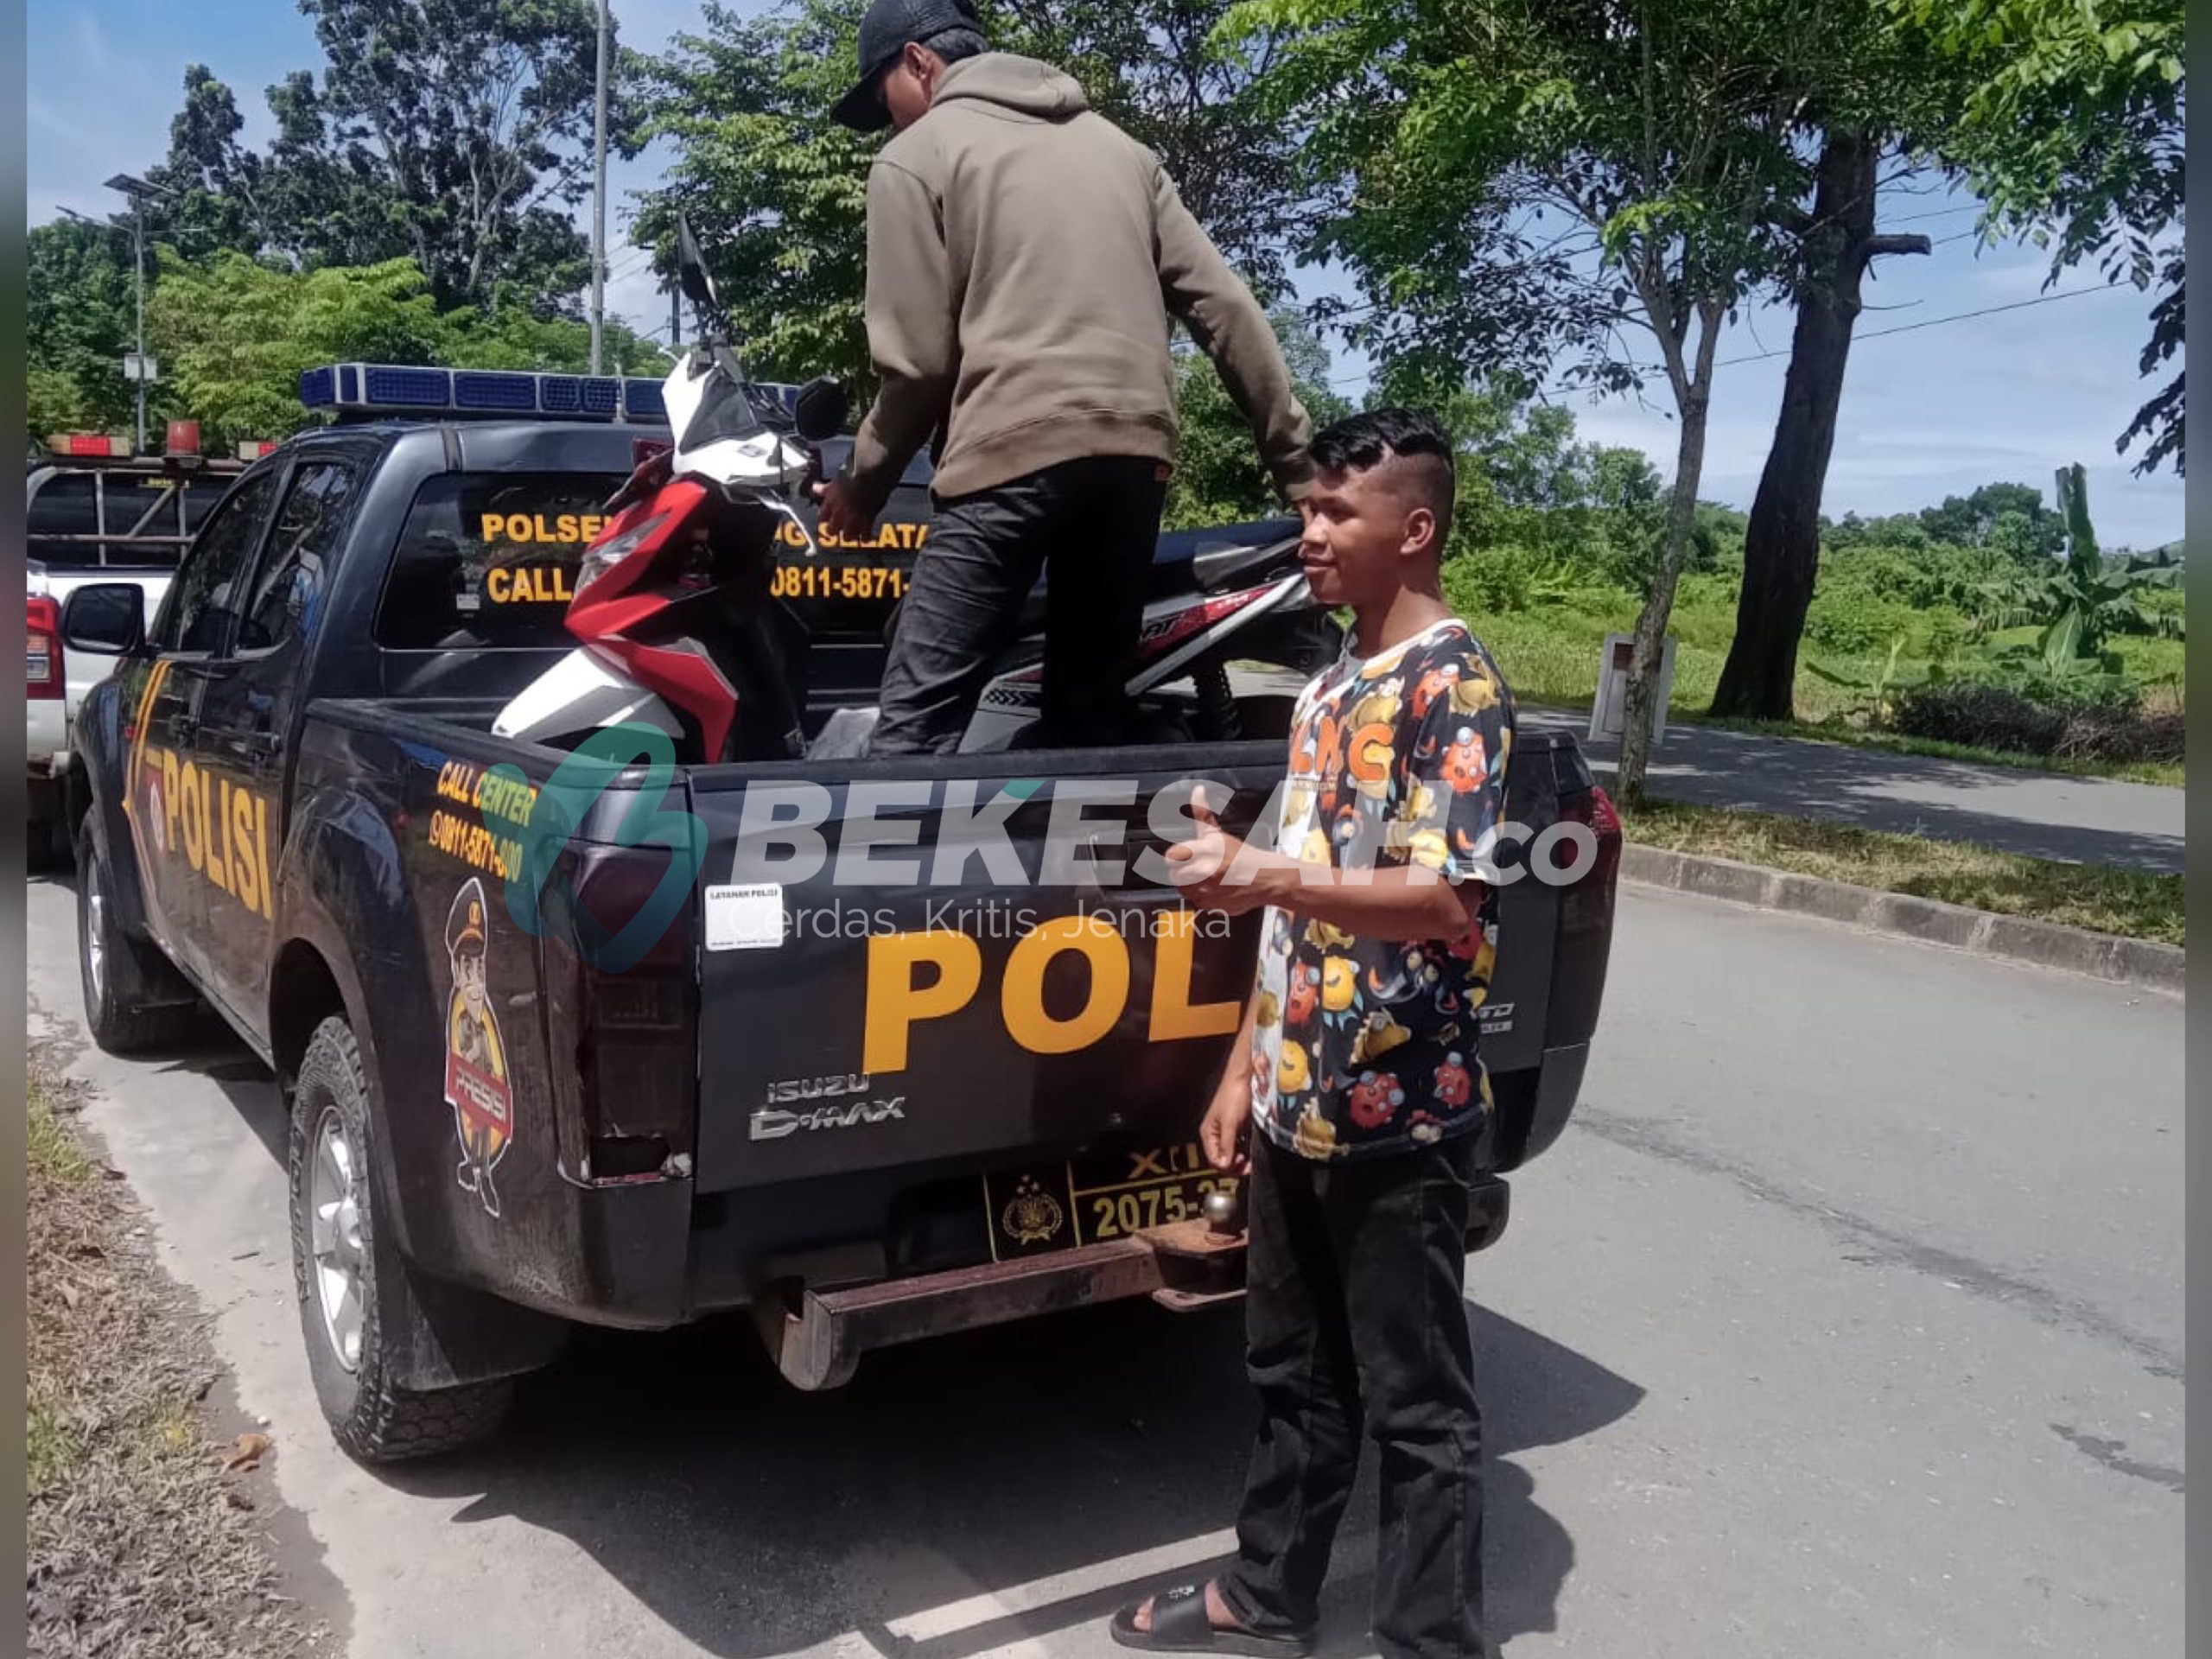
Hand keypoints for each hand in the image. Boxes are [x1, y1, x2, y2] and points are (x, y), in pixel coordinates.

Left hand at [814, 475, 870, 543]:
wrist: (870, 474)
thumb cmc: (854, 473)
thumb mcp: (837, 480)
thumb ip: (826, 488)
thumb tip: (815, 488)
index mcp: (831, 501)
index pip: (821, 517)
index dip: (823, 521)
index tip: (825, 522)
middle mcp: (840, 512)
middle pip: (832, 530)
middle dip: (834, 531)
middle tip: (837, 531)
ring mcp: (853, 517)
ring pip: (847, 536)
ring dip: (849, 536)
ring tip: (851, 535)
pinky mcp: (867, 520)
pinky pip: (864, 535)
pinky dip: (864, 537)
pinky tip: (865, 537)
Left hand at [1166, 786, 1281, 916]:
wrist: (1265, 878)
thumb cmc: (1239, 854)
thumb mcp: (1217, 833)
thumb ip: (1201, 813)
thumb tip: (1197, 789)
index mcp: (1203, 850)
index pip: (1171, 857)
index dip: (1175, 858)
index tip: (1183, 857)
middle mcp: (1203, 870)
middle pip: (1174, 875)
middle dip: (1183, 872)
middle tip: (1198, 868)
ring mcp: (1206, 891)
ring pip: (1183, 889)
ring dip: (1190, 884)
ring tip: (1207, 878)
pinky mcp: (1211, 906)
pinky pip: (1195, 903)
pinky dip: (1201, 897)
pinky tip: (1214, 889)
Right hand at [1199, 1075, 1252, 1174]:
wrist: (1244, 1077)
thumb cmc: (1234, 1096)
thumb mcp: (1230, 1123)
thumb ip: (1227, 1145)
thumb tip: (1224, 1165)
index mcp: (1208, 1133)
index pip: (1214, 1159)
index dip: (1227, 1167)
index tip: (1242, 1166)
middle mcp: (1215, 1134)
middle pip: (1221, 1158)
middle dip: (1234, 1165)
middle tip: (1248, 1167)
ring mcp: (1226, 1130)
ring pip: (1230, 1153)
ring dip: (1240, 1160)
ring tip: (1251, 1161)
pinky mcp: (1236, 1126)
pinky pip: (1238, 1144)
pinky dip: (1244, 1150)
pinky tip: (1252, 1151)